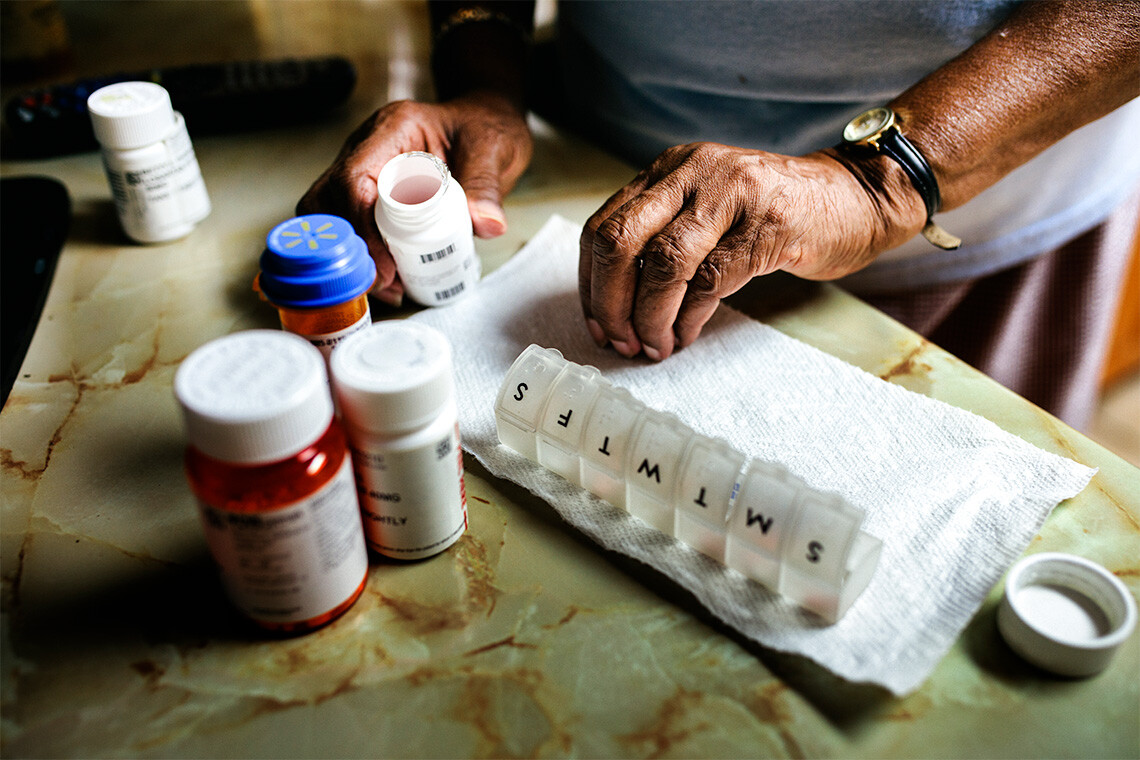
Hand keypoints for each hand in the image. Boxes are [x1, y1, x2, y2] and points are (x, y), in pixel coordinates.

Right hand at [298, 92, 532, 304]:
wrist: (486, 124)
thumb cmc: (484, 128)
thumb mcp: (494, 150)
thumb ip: (487, 185)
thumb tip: (486, 225)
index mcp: (393, 129)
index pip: (355, 177)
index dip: (362, 225)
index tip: (385, 265)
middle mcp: (367, 147)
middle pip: (328, 199)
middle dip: (349, 247)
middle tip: (384, 283)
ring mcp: (364, 169)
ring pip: (330, 215)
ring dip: (351, 255)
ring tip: (389, 286)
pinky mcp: (369, 193)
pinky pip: (350, 225)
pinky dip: (362, 255)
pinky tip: (390, 279)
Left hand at [578, 142, 922, 359]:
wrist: (856, 197)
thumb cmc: (775, 213)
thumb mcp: (707, 209)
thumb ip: (663, 236)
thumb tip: (614, 305)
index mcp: (669, 170)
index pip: (604, 226)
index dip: (592, 284)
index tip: (598, 325)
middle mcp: (692, 173)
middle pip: (620, 241)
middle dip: (609, 303)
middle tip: (620, 342)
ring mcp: (731, 195)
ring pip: (663, 264)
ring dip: (650, 319)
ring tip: (654, 347)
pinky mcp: (767, 226)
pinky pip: (710, 281)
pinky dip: (688, 318)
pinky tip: (685, 336)